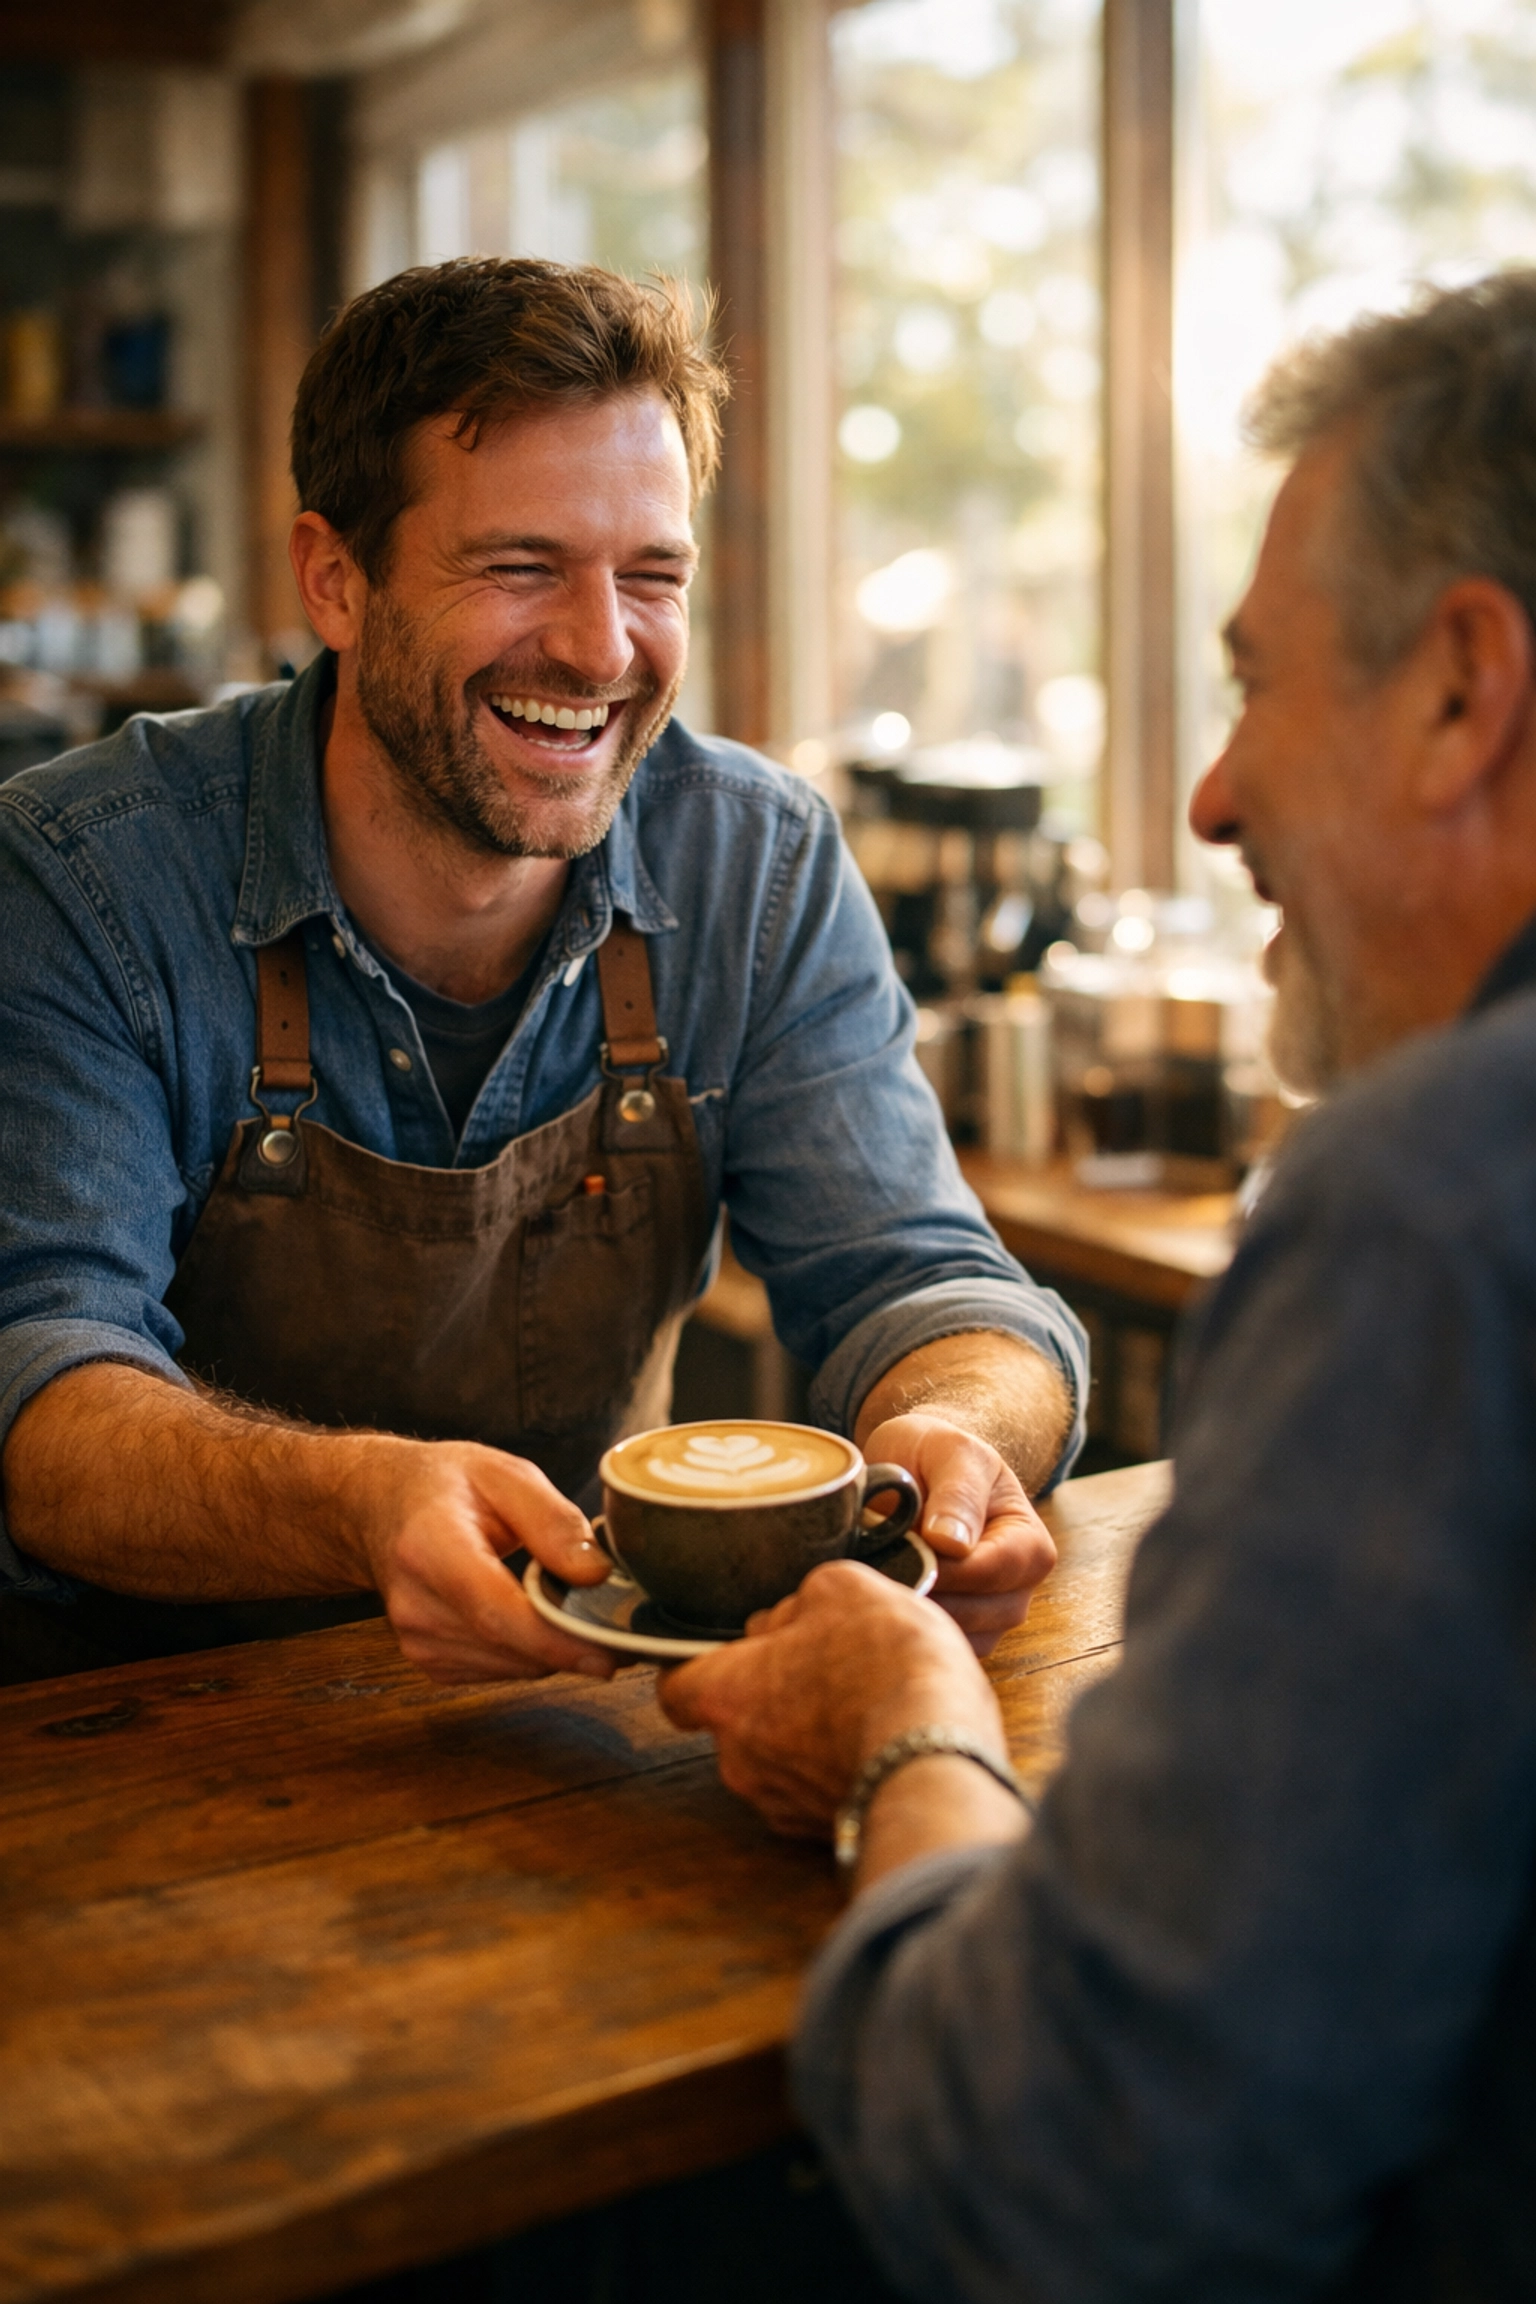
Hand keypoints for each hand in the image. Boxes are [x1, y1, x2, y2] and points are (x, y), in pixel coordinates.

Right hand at [353, 1438, 618, 1683]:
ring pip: (513, 1667)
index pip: (495, 1611)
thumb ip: (552, 1521)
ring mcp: (417, 1640)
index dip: (554, 1640)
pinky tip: (534, 1616)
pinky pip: (501, 1671)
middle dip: (574, 1644)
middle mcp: (415, 1605)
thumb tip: (596, 1574)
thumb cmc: (444, 1486)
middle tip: (624, 1625)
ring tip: (579, 1608)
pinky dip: (529, 1652)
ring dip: (554, 1649)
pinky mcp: (428, 1661)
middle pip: (509, 1648)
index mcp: (431, 1547)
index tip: (608, 1653)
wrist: (379, 1507)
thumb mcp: (504, 1474)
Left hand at [659, 1559, 1002, 1835]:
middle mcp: (740, 1759)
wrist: (941, 1758)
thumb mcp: (846, 1589)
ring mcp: (782, 1804)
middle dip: (773, 1696)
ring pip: (780, 1760)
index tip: (727, 1652)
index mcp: (728, 1694)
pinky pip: (819, 1793)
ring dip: (810, 1735)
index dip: (699, 1666)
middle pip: (737, 1720)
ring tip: (865, 1705)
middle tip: (824, 1666)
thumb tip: (793, 1618)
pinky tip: (881, 1742)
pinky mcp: (825, 1834)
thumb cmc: (886, 1668)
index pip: (677, 1687)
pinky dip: (841, 1769)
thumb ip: (802, 1601)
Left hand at [864, 1412, 1055, 1654]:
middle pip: (974, 1614)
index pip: (990, 1573)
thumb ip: (957, 1492)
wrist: (918, 1466)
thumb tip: (952, 1544)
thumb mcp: (952, 1452)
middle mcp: (1018, 1590)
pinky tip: (879, 1598)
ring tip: (875, 1580)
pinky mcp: (956, 1633)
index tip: (899, 1553)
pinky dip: (904, 1627)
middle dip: (923, 1592)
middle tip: (875, 1570)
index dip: (943, 1568)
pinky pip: (931, 1644)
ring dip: (910, 1611)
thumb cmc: (939, 1454)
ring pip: (951, 1636)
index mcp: (1030, 1546)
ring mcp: (989, 1618)